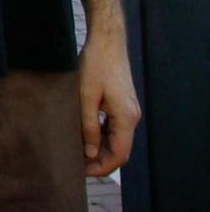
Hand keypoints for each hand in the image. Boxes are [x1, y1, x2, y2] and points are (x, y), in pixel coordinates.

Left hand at [77, 25, 139, 176]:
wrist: (107, 39)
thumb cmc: (95, 63)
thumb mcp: (86, 96)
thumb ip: (88, 126)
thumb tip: (90, 153)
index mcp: (126, 117)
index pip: (119, 154)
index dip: (102, 167)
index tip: (83, 172)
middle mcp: (132, 116)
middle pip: (120, 149)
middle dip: (100, 161)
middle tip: (78, 166)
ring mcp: (129, 109)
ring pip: (117, 139)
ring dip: (101, 149)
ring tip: (79, 153)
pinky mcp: (123, 103)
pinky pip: (115, 127)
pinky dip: (103, 136)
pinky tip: (86, 136)